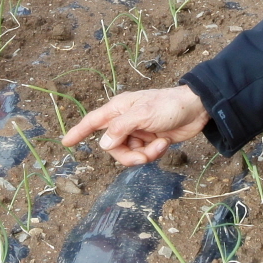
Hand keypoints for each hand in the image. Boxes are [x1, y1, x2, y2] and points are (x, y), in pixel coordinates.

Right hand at [63, 86, 209, 166]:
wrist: (196, 109)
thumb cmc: (168, 105)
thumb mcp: (143, 114)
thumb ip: (121, 128)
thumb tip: (103, 144)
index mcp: (118, 109)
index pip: (92, 122)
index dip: (78, 132)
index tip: (65, 143)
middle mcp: (125, 121)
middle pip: (112, 147)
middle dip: (127, 156)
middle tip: (142, 156)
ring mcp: (137, 132)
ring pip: (128, 154)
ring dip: (144, 155)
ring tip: (159, 146)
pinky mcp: (149, 141)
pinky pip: (143, 155)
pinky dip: (153, 153)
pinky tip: (164, 144)